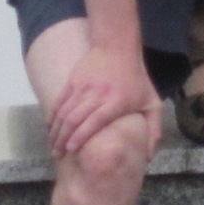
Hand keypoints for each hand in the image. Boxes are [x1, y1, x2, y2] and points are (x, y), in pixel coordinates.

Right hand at [48, 42, 162, 157]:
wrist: (117, 46)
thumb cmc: (136, 78)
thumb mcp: (152, 102)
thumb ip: (153, 130)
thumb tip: (148, 157)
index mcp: (116, 102)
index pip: (94, 121)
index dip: (80, 136)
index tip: (71, 150)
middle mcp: (97, 95)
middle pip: (74, 119)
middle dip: (63, 139)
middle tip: (58, 154)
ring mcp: (82, 87)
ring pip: (64, 112)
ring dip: (56, 130)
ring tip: (53, 146)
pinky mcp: (72, 81)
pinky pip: (59, 102)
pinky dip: (52, 116)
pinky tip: (50, 128)